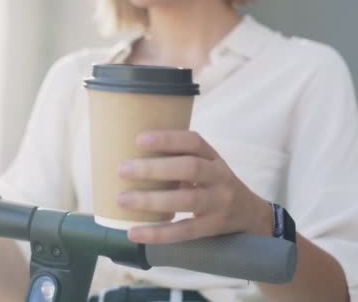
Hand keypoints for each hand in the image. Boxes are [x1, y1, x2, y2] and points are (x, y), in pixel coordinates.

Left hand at [117, 130, 271, 243]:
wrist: (250, 214)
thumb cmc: (213, 184)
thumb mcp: (205, 165)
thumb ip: (177, 160)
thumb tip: (130, 157)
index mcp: (213, 157)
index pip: (193, 141)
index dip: (168, 139)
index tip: (139, 140)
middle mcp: (220, 177)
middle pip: (190, 168)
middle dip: (154, 168)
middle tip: (122, 169)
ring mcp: (219, 203)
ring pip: (187, 200)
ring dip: (151, 200)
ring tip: (122, 199)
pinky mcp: (213, 227)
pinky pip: (184, 231)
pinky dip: (158, 232)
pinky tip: (134, 233)